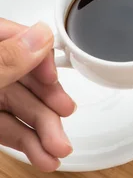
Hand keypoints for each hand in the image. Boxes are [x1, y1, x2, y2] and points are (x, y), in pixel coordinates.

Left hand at [0, 20, 75, 171]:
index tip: (53, 78)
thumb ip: (7, 58)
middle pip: (27, 78)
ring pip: (21, 108)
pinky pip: (8, 127)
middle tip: (66, 117)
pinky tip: (43, 155)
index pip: (19, 38)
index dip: (42, 58)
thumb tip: (41, 36)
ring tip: (59, 149)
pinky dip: (27, 142)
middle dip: (49, 105)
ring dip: (44, 131)